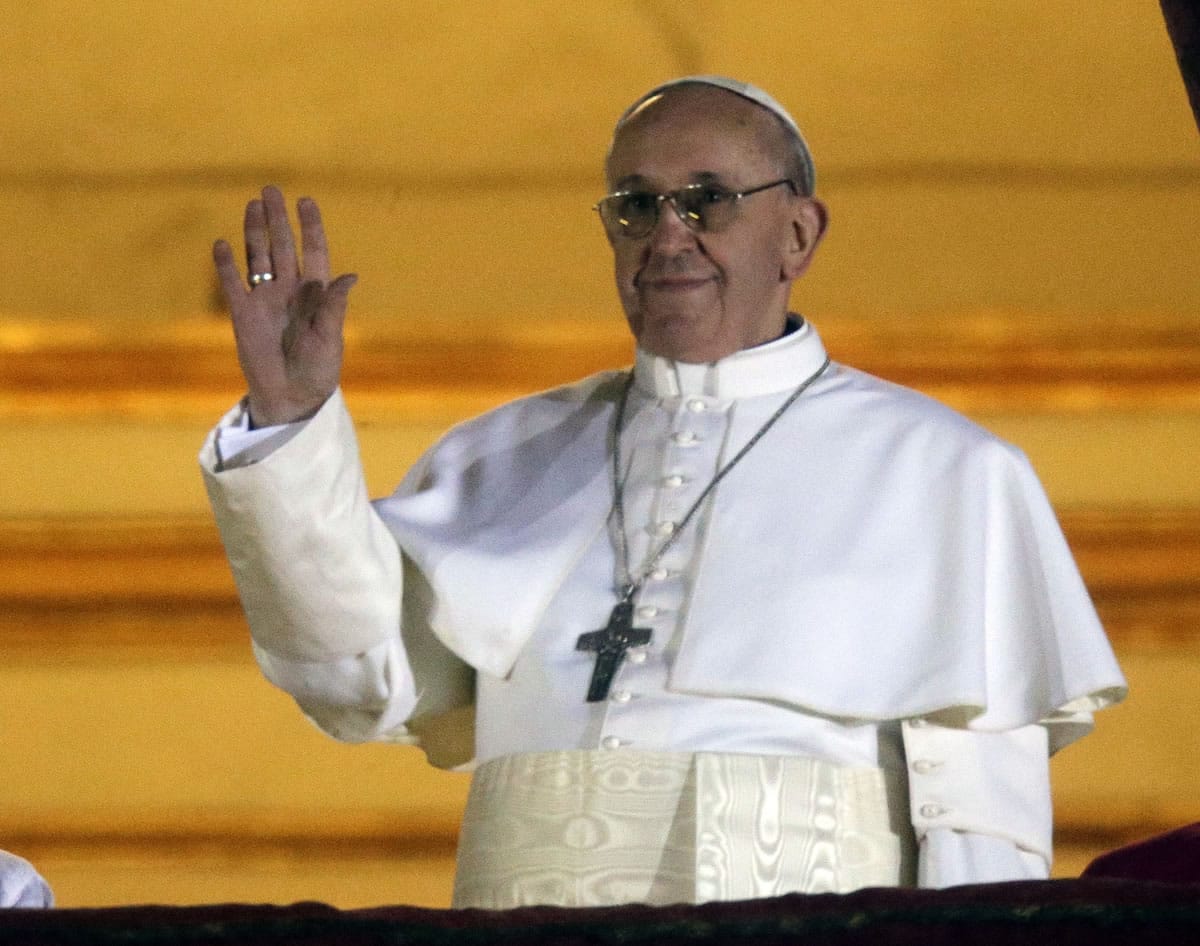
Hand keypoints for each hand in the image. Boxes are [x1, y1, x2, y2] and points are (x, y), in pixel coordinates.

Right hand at [213, 186, 356, 426]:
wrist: (291, 397)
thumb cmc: (318, 370)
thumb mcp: (330, 338)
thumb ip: (334, 307)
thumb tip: (350, 276)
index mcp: (315, 294)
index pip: (313, 252)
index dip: (310, 227)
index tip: (306, 201)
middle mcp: (290, 290)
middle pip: (282, 246)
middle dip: (277, 219)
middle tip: (271, 190)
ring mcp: (265, 300)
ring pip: (258, 257)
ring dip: (254, 232)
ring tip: (252, 205)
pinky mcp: (243, 315)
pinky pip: (233, 284)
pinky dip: (226, 265)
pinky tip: (222, 244)